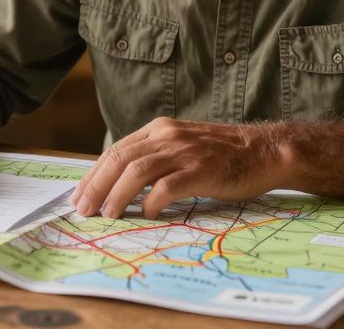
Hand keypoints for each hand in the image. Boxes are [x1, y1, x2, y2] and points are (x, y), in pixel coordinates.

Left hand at [69, 117, 284, 218]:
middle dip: (97, 186)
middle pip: (120, 159)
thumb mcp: (181, 146)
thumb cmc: (222, 155)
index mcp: (159, 130)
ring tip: (107, 214)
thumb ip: (154, 157)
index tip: (79, 196)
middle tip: (84, 209)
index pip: (116, 151)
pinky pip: (168, 186)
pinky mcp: (202, 170)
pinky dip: (151, 201)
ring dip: (117, 194)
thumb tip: (119, 184)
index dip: (94, 174)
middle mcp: (167, 136)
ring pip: (138, 171)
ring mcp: (185, 152)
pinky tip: (145, 214)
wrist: (264, 151)